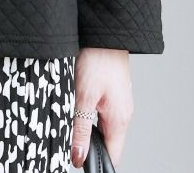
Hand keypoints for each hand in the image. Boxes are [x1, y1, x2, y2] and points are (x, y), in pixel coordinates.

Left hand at [70, 47, 132, 167]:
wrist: (106, 33)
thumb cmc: (97, 60)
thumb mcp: (83, 96)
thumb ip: (80, 128)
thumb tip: (78, 156)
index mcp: (119, 120)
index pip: (112, 155)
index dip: (96, 162)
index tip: (79, 161)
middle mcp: (123, 113)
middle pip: (107, 141)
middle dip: (89, 145)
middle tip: (70, 141)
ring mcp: (120, 101)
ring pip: (104, 125)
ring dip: (88, 127)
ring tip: (72, 121)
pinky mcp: (113, 91)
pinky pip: (103, 110)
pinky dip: (90, 112)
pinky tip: (78, 103)